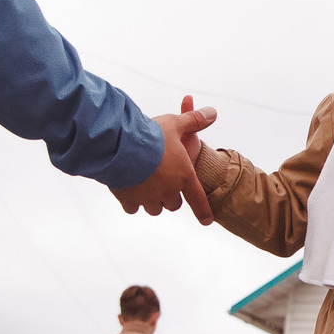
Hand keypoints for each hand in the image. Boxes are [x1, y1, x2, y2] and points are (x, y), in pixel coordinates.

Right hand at [111, 100, 218, 221]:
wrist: (120, 145)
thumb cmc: (151, 134)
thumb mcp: (175, 123)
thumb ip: (194, 120)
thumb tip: (214, 112)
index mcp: (184, 176)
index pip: (198, 199)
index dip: (203, 211)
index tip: (207, 221)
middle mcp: (168, 191)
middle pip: (174, 204)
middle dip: (170, 197)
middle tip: (163, 182)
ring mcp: (148, 198)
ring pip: (154, 209)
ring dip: (152, 201)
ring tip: (145, 185)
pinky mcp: (128, 200)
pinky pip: (133, 208)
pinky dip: (132, 201)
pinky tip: (128, 189)